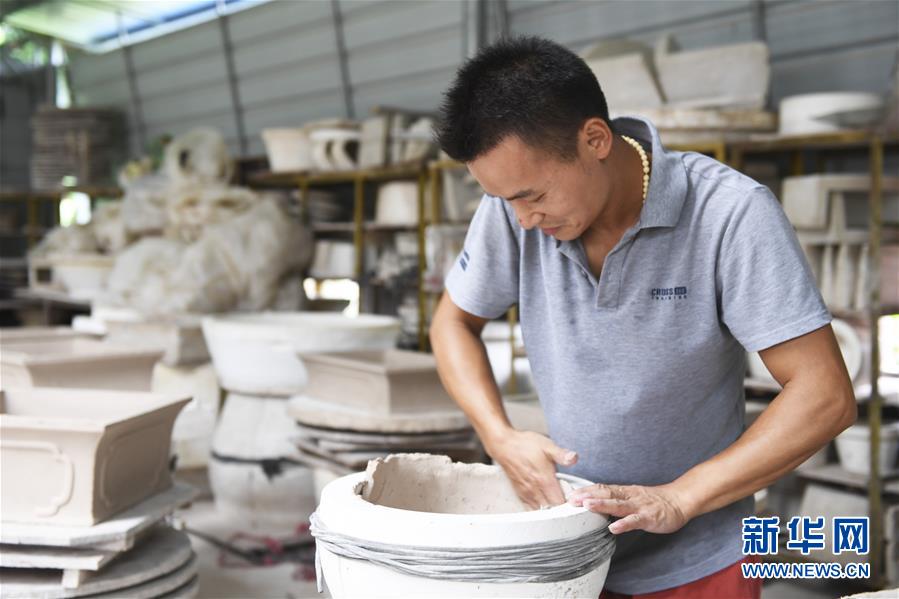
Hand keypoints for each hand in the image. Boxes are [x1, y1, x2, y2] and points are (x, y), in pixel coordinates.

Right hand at [485, 428, 577, 508]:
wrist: (504, 446)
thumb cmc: (525, 445)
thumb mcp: (547, 445)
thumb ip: (561, 454)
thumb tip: (573, 458)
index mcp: (544, 479)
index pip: (560, 503)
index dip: (570, 504)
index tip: (575, 499)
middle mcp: (535, 490)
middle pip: (552, 510)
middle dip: (562, 509)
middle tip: (568, 501)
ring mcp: (527, 494)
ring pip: (542, 511)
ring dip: (551, 510)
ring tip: (557, 501)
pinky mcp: (520, 495)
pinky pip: (531, 509)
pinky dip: (540, 510)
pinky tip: (545, 502)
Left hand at [568, 483, 693, 534]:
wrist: (679, 500)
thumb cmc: (653, 500)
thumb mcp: (631, 496)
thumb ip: (615, 499)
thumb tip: (596, 502)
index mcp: (624, 491)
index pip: (602, 488)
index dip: (586, 490)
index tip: (571, 494)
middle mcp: (629, 496)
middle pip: (606, 494)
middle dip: (588, 496)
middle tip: (572, 499)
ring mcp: (639, 506)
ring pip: (618, 505)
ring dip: (602, 505)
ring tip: (587, 506)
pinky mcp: (649, 517)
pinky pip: (635, 520)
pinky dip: (624, 524)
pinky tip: (614, 528)